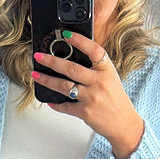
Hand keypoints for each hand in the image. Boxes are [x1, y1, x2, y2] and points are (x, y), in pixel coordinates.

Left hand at [32, 32, 144, 158]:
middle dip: (51, 61)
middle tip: (39, 56)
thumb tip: (73, 59)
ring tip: (36, 75)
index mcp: (107, 70)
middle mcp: (99, 82)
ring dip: (47, 80)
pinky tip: (50, 100)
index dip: (79, 40)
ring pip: (64, 86)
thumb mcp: (110, 78)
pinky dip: (55, 104)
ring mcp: (91, 97)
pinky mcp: (85, 112)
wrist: (123, 123)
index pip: (93, 50)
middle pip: (71, 68)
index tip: (65, 35)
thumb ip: (95, 69)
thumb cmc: (115, 99)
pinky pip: (65, 106)